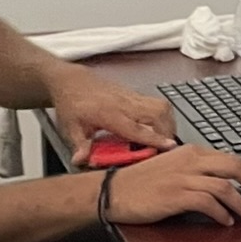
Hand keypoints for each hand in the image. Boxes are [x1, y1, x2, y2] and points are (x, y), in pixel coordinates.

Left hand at [50, 68, 177, 163]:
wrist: (71, 80)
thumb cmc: (71, 103)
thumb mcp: (70, 128)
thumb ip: (79, 145)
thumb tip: (80, 160)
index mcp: (109, 113)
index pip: (136, 128)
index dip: (154, 138)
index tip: (169, 146)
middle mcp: (124, 103)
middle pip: (157, 113)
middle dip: (167, 131)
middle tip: (166, 147)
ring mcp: (131, 97)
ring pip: (161, 106)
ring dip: (168, 123)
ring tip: (164, 137)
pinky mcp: (134, 95)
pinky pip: (156, 103)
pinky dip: (162, 117)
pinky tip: (157, 127)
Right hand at [104, 147, 240, 224]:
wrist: (112, 190)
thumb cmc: (138, 182)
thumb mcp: (171, 167)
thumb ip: (195, 170)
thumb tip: (219, 181)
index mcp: (190, 152)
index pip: (230, 157)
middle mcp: (190, 161)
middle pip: (235, 167)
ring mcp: (183, 177)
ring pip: (225, 187)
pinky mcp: (176, 195)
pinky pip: (208, 203)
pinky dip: (222, 213)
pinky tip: (227, 221)